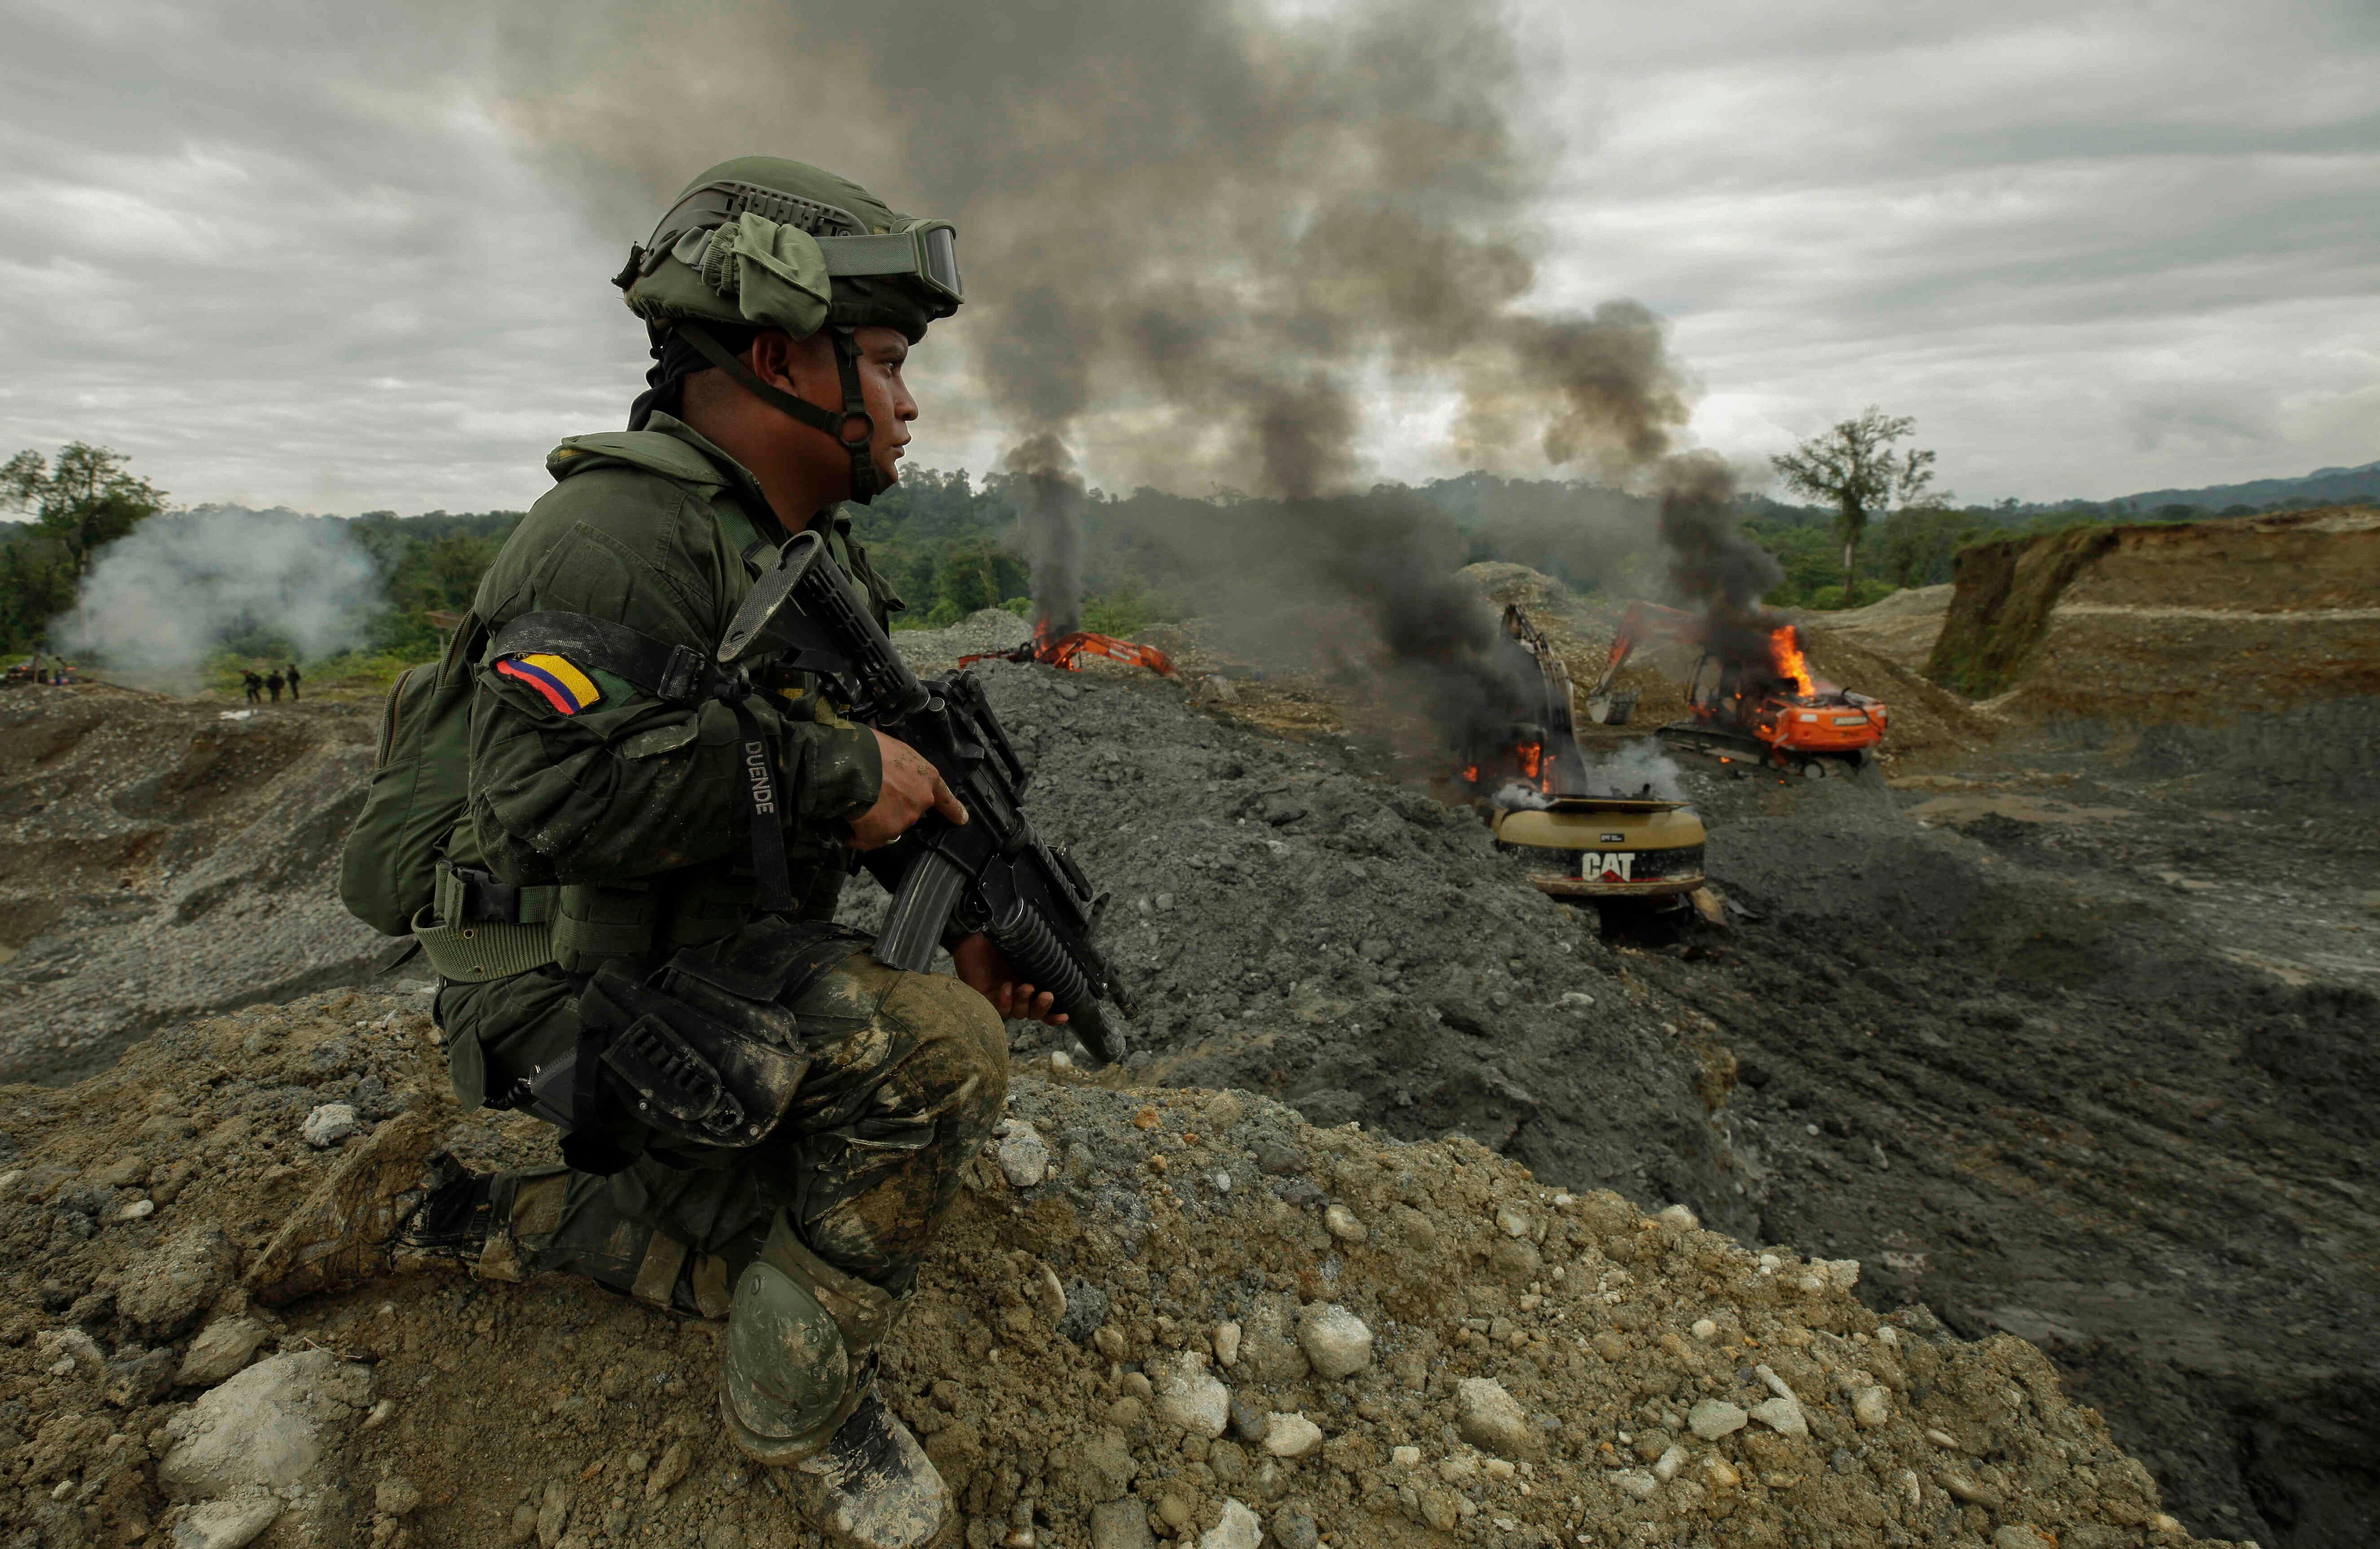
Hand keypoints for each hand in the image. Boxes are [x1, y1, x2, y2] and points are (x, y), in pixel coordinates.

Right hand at [848, 729, 967, 849]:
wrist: (850, 763)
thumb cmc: (869, 749)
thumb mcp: (895, 752)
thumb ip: (902, 771)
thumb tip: (889, 779)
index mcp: (927, 777)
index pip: (944, 798)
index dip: (953, 810)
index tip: (961, 819)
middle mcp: (921, 800)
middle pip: (908, 811)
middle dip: (891, 807)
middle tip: (870, 796)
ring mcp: (905, 818)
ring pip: (887, 825)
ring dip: (873, 820)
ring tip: (855, 803)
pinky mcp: (885, 833)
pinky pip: (868, 838)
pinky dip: (857, 835)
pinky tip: (848, 824)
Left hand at [952, 933, 1070, 1025]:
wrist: (972, 932)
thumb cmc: (998, 935)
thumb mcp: (1022, 944)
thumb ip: (1037, 951)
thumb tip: (1057, 951)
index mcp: (1028, 980)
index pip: (1042, 1004)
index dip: (1053, 1014)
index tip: (1065, 1014)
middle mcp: (1016, 991)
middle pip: (1032, 1013)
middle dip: (1042, 1008)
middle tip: (1046, 995)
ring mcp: (1001, 996)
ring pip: (1018, 1013)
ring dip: (1025, 1003)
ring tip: (1025, 987)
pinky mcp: (984, 998)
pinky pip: (998, 1010)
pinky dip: (1005, 1002)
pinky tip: (1005, 988)